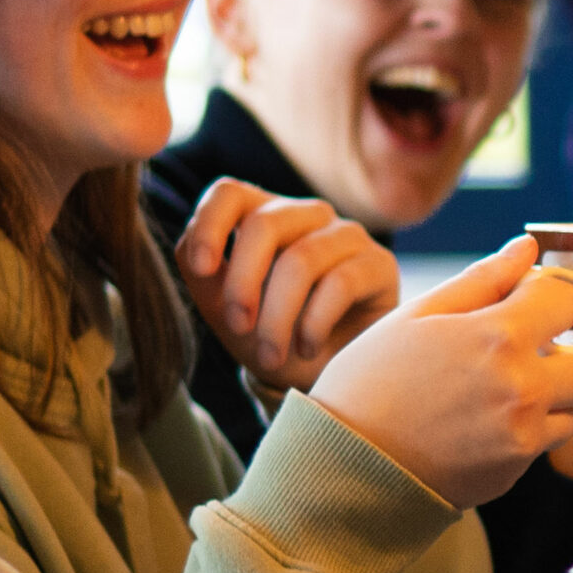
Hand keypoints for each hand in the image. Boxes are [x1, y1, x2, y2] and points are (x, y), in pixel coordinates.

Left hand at [173, 178, 398, 391]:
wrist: (326, 378)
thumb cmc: (274, 338)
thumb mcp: (228, 314)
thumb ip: (204, 278)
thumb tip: (193, 251)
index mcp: (263, 217)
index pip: (230, 194)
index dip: (210, 224)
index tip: (203, 268)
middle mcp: (306, 216)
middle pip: (264, 225)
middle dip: (243, 282)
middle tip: (238, 329)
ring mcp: (346, 235)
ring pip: (301, 259)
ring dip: (278, 317)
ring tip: (271, 357)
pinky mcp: (379, 264)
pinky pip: (340, 283)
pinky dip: (313, 324)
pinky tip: (307, 348)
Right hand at [307, 236, 572, 507]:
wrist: (348, 465)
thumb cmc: (372, 382)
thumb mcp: (416, 316)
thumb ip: (481, 280)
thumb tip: (528, 248)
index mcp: (496, 336)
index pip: (566, 300)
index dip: (544, 298)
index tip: (521, 306)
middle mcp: (521, 384)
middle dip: (557, 351)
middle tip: (513, 354)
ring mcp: (524, 430)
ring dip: (550, 392)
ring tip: (500, 391)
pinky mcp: (518, 466)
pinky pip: (552, 436)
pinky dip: (534, 426)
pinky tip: (489, 423)